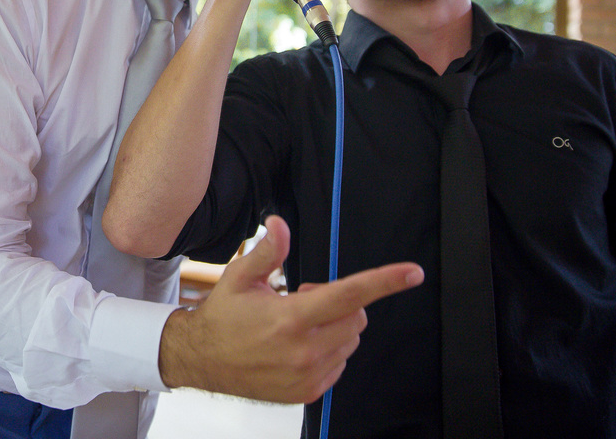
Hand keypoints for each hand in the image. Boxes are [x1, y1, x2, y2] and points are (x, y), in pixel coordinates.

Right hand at [158, 215, 423, 402]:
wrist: (202, 361)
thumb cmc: (223, 316)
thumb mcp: (239, 277)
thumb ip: (266, 251)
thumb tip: (279, 224)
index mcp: (290, 318)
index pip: (348, 295)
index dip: (384, 282)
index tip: (412, 273)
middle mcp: (304, 350)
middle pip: (356, 317)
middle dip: (341, 302)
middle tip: (304, 298)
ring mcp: (308, 375)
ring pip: (350, 340)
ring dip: (336, 327)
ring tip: (297, 325)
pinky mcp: (309, 392)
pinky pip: (340, 363)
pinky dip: (329, 350)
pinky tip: (298, 346)